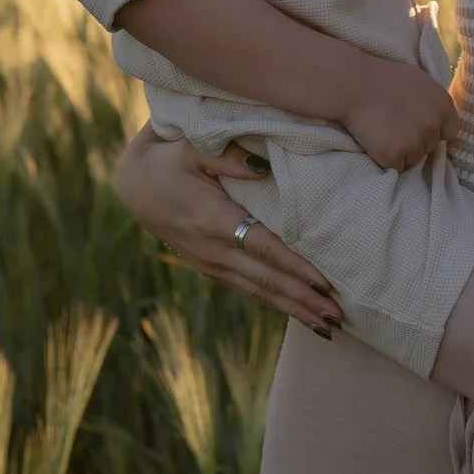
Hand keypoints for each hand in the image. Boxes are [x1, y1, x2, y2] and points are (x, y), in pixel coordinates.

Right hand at [111, 134, 344, 332]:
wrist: (135, 185)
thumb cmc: (169, 159)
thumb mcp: (192, 147)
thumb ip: (228, 156)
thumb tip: (264, 166)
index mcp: (213, 219)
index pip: (263, 247)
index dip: (294, 267)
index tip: (324, 282)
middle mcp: (214, 249)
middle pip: (266, 280)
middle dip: (304, 300)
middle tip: (339, 316)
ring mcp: (211, 263)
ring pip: (260, 292)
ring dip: (295, 309)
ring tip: (328, 325)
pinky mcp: (211, 268)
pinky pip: (249, 290)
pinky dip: (276, 304)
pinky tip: (299, 313)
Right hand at [339, 55, 462, 169]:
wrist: (354, 85)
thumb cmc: (384, 77)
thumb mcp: (420, 82)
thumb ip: (433, 103)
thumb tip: (438, 122)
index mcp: (443, 106)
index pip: (450, 133)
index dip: (434, 132)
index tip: (421, 129)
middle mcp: (433, 127)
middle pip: (430, 147)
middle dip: (416, 141)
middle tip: (396, 128)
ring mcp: (414, 143)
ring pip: (414, 159)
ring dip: (402, 152)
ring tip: (385, 134)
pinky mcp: (394, 156)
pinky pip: (396, 166)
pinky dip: (386, 159)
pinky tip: (377, 142)